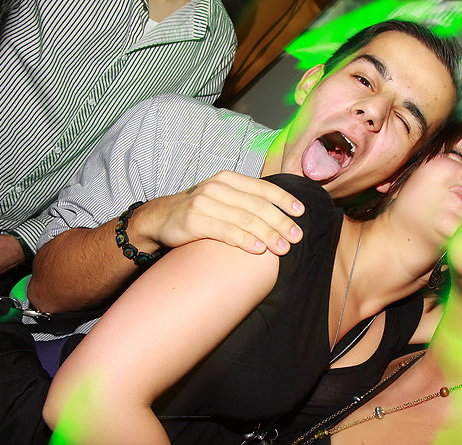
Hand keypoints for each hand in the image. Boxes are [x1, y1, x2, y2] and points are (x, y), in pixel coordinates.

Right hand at [137, 170, 304, 254]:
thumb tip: (280, 214)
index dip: (283, 200)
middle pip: (258, 206)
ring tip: (283, 248)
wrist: (160, 218)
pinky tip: (259, 249)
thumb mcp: (222, 198)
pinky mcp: (194, 221)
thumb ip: (245, 201)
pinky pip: (226, 231)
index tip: (300, 212)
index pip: (262, 188)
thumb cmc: (199, 211)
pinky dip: (245, 240)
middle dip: (280, 222)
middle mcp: (218, 187)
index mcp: (229, 179)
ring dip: (268, 235)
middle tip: (296, 236)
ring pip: (245, 219)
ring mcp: (205, 203)